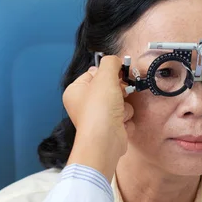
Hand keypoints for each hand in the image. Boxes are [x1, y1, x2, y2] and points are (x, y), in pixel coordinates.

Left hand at [63, 56, 133, 180]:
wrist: (105, 140)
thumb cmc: (99, 109)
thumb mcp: (105, 76)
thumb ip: (111, 62)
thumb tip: (116, 61)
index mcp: (75, 91)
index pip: (94, 73)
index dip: (108, 73)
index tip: (119, 73)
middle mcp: (84, 104)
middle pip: (109, 88)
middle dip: (119, 91)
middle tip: (120, 94)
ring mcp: (98, 117)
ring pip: (120, 102)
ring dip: (124, 107)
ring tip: (118, 113)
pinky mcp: (110, 128)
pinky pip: (124, 116)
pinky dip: (125, 119)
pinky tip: (120, 123)